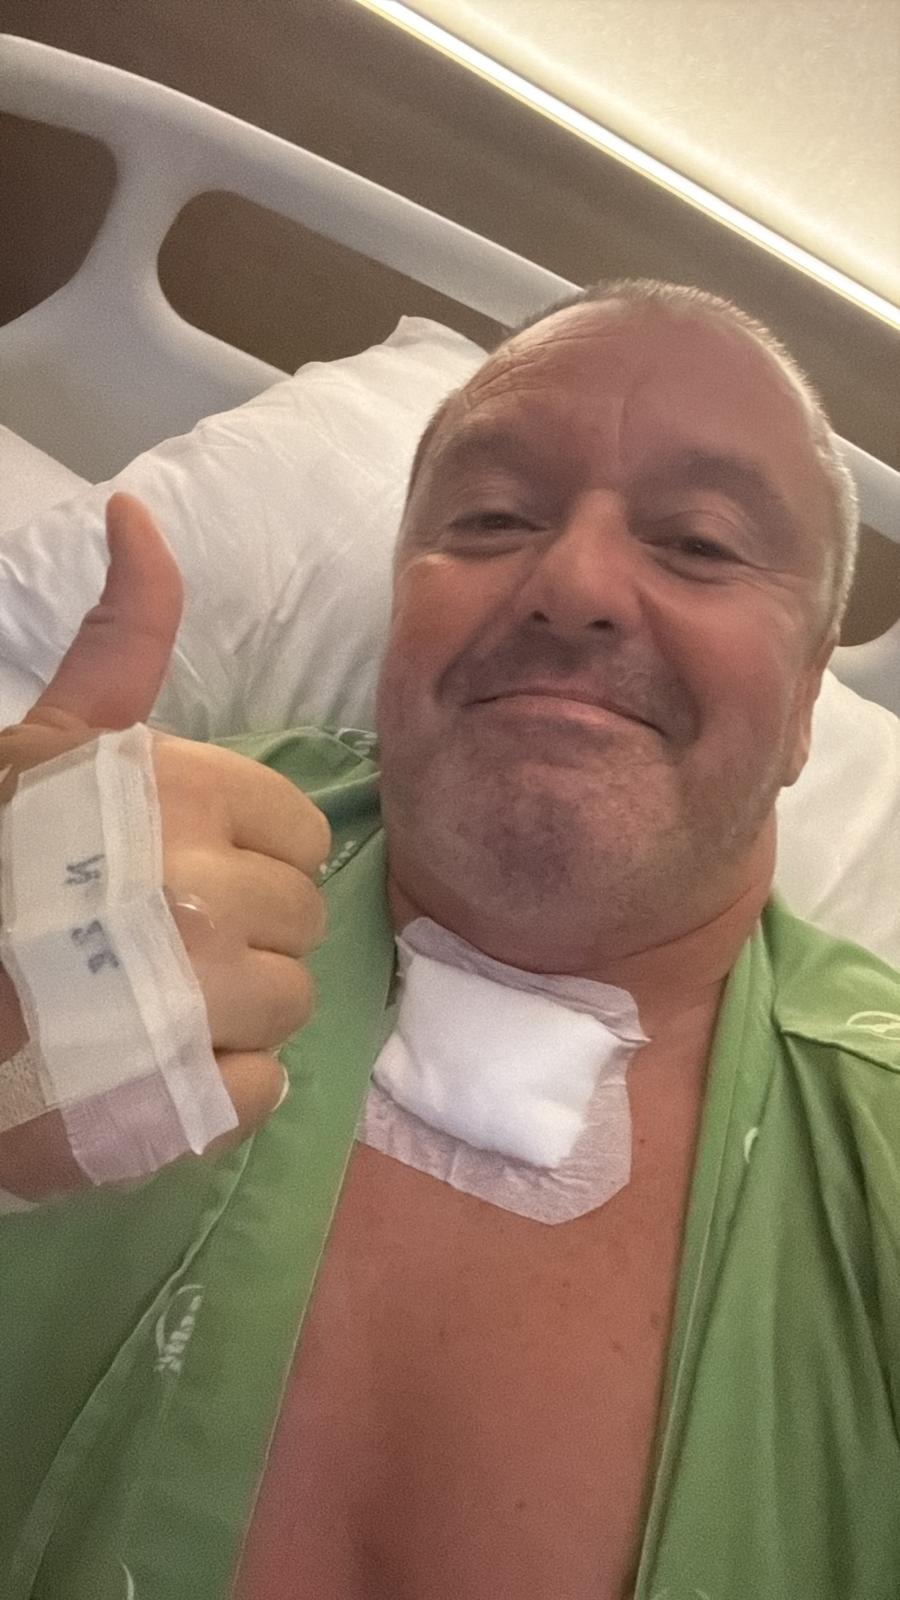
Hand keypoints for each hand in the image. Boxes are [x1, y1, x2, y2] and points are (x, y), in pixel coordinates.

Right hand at [0, 494, 329, 1199]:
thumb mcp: (53, 735)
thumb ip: (123, 636)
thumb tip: (139, 513)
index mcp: (189, 797)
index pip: (302, 835)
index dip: (249, 856)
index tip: (180, 870)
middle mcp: (208, 893)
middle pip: (303, 921)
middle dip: (242, 931)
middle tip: (153, 943)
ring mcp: (201, 1004)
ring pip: (292, 1005)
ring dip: (232, 1012)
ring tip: (146, 1005)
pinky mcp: (186, 1103)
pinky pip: (263, 1090)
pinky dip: (215, 1089)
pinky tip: (150, 1066)